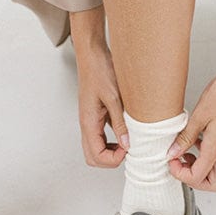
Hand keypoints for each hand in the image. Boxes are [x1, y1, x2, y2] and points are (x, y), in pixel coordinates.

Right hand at [76, 43, 129, 168]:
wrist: (92, 54)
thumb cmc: (99, 70)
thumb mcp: (114, 97)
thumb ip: (120, 122)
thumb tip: (127, 144)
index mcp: (88, 122)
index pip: (96, 156)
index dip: (113, 159)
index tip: (128, 149)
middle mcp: (86, 124)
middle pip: (93, 157)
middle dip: (110, 159)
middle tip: (128, 150)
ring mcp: (90, 120)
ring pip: (96, 148)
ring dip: (111, 151)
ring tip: (128, 143)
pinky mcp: (96, 114)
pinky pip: (101, 135)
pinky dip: (112, 140)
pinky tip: (126, 131)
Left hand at [165, 66, 215, 191]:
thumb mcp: (198, 116)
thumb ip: (185, 137)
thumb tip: (173, 152)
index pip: (197, 178)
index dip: (180, 174)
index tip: (171, 160)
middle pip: (212, 184)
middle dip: (193, 180)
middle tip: (180, 164)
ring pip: (215, 173)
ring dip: (198, 169)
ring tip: (184, 153)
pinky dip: (204, 157)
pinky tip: (195, 141)